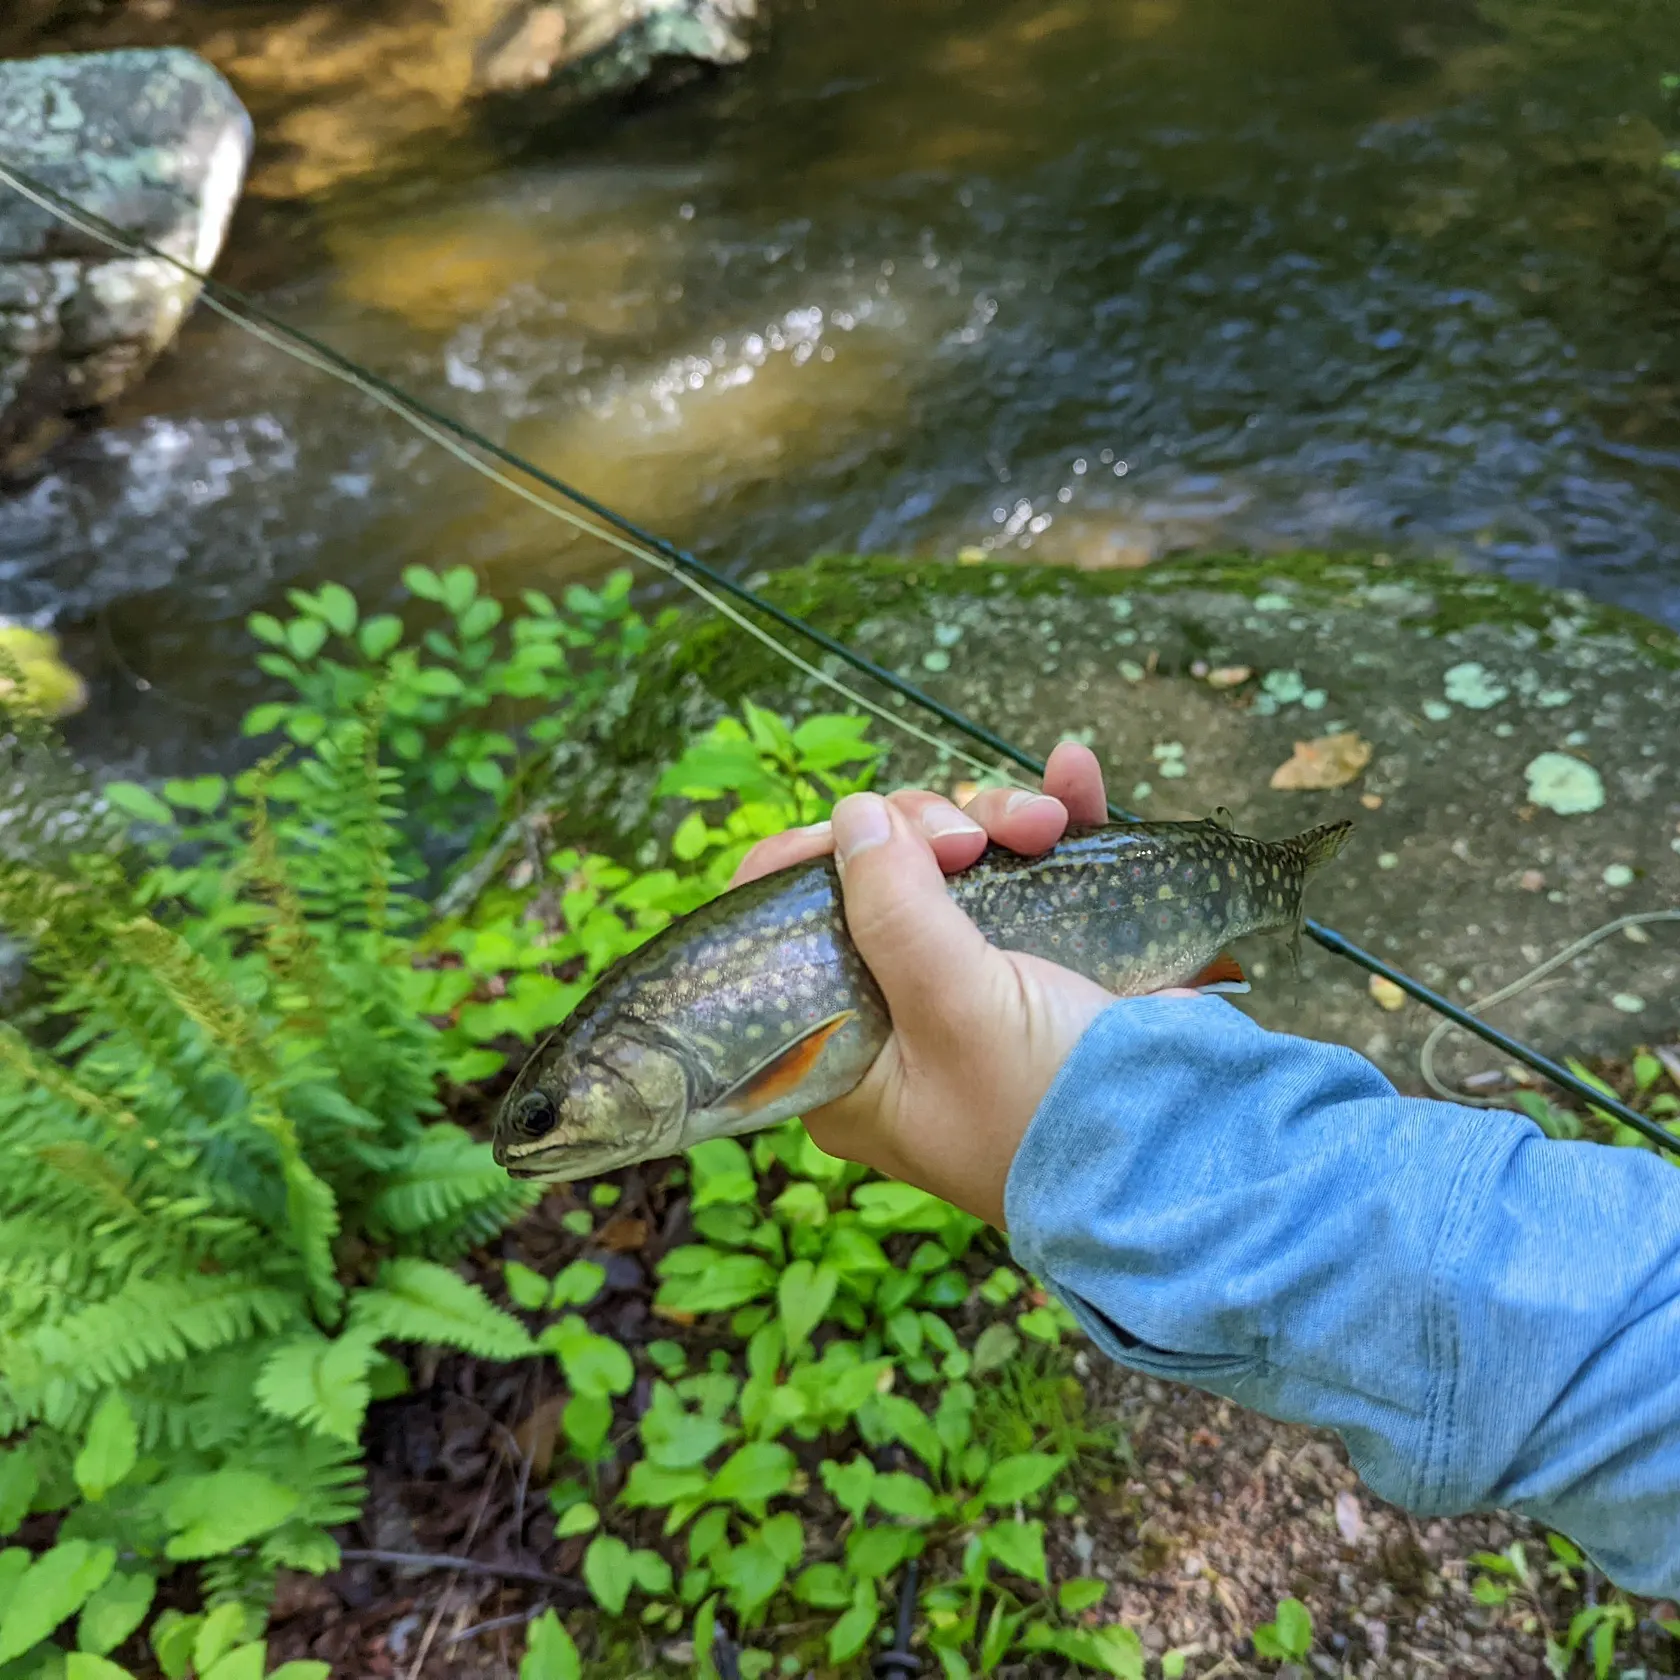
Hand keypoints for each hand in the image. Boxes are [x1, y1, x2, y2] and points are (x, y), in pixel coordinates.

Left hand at [729, 742, 1195, 1227]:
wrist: (1192, 1151)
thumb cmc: (1051, 1106)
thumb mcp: (955, 1012)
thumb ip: (895, 912)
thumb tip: (853, 818)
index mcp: (851, 1058)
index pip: (784, 942)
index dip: (811, 865)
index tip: (855, 827)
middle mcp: (904, 1019)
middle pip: (877, 882)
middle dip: (924, 833)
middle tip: (968, 840)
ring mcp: (981, 984)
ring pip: (959, 863)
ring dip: (996, 818)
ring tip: (1045, 822)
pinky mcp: (1053, 957)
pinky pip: (1040, 866)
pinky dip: (1057, 815)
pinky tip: (1075, 775)